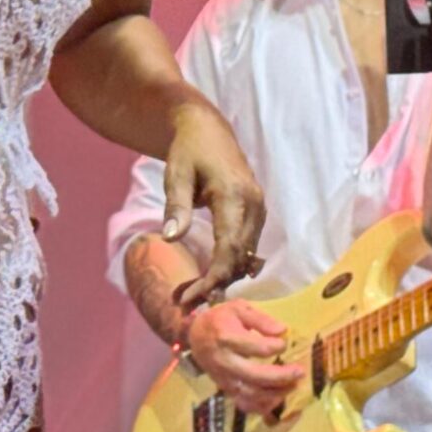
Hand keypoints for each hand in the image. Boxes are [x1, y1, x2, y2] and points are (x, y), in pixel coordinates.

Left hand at [161, 99, 266, 306]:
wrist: (207, 129)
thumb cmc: (188, 150)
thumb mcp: (176, 174)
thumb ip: (176, 206)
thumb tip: (172, 239)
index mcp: (234, 194)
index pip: (229, 247)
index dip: (213, 277)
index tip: (191, 298)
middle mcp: (254, 204)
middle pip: (240, 257)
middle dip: (216, 284)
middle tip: (186, 303)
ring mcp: (259, 209)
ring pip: (246, 255)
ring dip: (223, 277)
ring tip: (193, 294)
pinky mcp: (257, 213)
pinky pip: (247, 246)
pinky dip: (230, 264)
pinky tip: (210, 277)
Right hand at [182, 298, 302, 416]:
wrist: (195, 336)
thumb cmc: (220, 319)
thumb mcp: (238, 308)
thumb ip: (260, 319)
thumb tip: (283, 330)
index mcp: (227, 337)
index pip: (256, 347)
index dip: (275, 346)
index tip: (285, 342)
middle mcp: (225, 361)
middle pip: (255, 376)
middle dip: (281, 376)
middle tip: (299, 372)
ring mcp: (224, 379)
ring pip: (251, 394)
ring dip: (275, 393)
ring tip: (293, 385)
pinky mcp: (225, 389)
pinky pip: (244, 404)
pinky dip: (262, 406)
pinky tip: (277, 398)